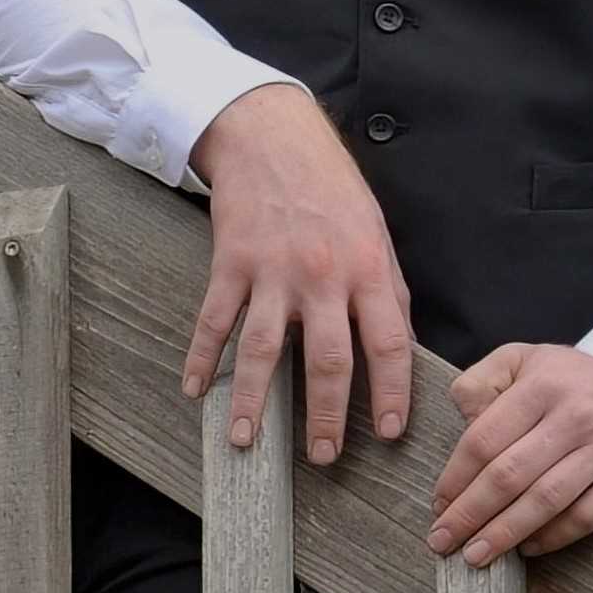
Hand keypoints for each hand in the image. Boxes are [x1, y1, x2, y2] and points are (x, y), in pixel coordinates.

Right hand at [183, 86, 417, 466]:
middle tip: (321, 457)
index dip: (390, 394)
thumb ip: (387, 292)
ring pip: (262, 350)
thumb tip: (398, 349)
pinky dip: (202, 357)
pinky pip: (214, 320)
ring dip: (253, 401)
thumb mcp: (377, 234)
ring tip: (246, 442)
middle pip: (327, 360)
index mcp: (369, 269)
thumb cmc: (332, 189)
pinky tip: (195, 390)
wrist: (274, 136)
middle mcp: (323, 275)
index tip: (387, 434)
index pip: (388, 344)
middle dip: (324, 416)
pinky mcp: (230, 262)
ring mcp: (273, 270)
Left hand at [433, 342, 592, 560]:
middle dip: (470, 514)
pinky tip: (527, 547)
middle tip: (444, 541)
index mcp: (541, 384)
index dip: (455, 479)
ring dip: (505, 533)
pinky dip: (554, 537)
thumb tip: (461, 420)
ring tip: (477, 555)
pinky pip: (587, 515)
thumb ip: (483, 383)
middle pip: (510, 475)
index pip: (485, 439)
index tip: (438, 506)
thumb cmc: (574, 381)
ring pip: (546, 500)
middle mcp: (575, 413)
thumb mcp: (524, 361)